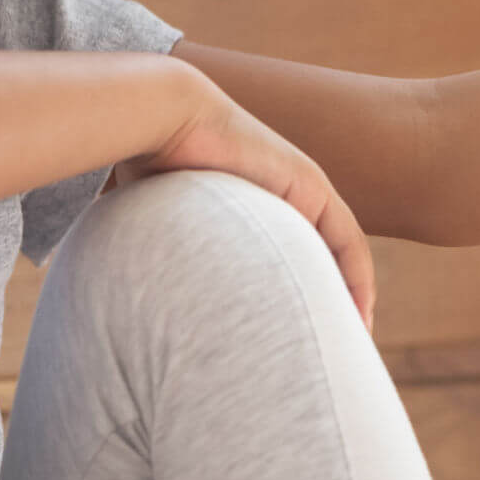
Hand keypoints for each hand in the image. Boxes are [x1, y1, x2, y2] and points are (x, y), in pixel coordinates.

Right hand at [112, 67, 376, 328]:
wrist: (161, 119)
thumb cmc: (141, 170)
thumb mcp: (157, 226)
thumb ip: (155, 259)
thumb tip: (117, 304)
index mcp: (248, 210)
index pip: (285, 265)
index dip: (294, 304)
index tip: (295, 348)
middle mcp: (278, 198)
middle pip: (316, 263)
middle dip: (326, 309)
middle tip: (330, 360)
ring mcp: (298, 188)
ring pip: (337, 254)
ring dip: (349, 298)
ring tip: (354, 343)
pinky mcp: (311, 185)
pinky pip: (347, 240)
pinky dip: (359, 278)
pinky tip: (362, 313)